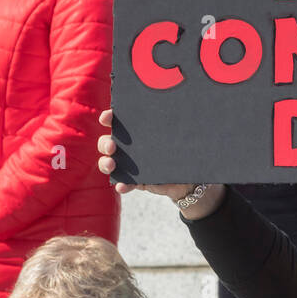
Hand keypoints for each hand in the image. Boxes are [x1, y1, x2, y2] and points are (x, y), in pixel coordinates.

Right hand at [97, 108, 224, 214]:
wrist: (190, 178)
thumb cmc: (184, 150)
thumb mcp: (182, 137)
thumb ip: (179, 127)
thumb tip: (188, 111)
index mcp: (139, 130)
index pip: (119, 121)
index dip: (109, 118)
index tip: (107, 117)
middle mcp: (129, 147)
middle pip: (107, 142)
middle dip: (105, 143)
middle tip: (112, 146)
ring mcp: (130, 165)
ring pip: (109, 163)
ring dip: (106, 163)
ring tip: (112, 165)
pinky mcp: (136, 182)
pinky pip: (124, 183)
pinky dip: (122, 185)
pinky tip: (122, 186)